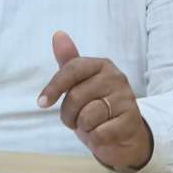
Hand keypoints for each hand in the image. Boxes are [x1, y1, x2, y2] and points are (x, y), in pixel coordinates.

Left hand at [37, 31, 152, 172]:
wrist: (126, 135)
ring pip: (86, 117)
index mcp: (102, 65)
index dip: (53, 87)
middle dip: (68, 115)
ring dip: (83, 128)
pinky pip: (99, 134)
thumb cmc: (98, 106)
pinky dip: (95, 138)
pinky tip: (104, 134)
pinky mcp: (131, 121)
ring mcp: (126, 99)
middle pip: (75, 96)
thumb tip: (58, 34)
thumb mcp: (82, 85)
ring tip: (92, 126)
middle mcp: (116, 77)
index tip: (41, 103)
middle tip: (75, 119)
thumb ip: (69, 62)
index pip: (72, 69)